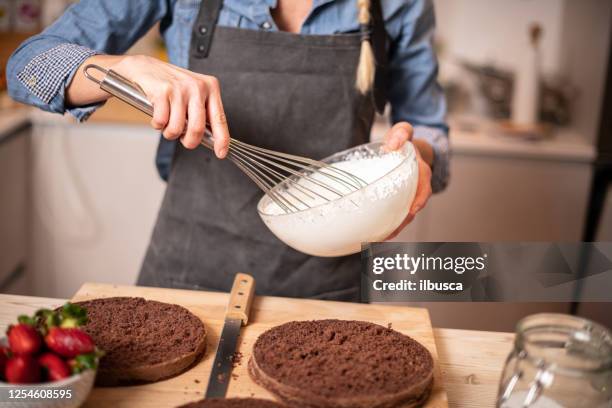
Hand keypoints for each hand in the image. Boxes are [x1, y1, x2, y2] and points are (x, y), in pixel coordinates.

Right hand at [69, 55, 229, 157]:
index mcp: (210, 87)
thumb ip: (203, 112)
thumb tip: (212, 138)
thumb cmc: (171, 84)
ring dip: (170, 133)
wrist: (144, 67)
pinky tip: (157, 115)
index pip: (219, 118)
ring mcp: (180, 88)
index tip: (221, 153)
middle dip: (189, 141)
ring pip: (178, 128)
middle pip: (198, 128)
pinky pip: (162, 122)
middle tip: (184, 140)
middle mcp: (198, 86)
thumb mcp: (193, 93)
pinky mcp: (163, 91)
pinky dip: (157, 124)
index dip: (222, 139)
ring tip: (168, 124)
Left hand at [382, 122, 432, 239]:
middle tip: (389, 232)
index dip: (418, 201)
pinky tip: (377, 234)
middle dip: (403, 222)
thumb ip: (400, 133)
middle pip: (413, 208)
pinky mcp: (400, 200)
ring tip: (381, 238)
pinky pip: (397, 214)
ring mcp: (410, 195)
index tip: (411, 211)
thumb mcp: (403, 131)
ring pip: (405, 215)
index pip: (424, 189)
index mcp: (422, 172)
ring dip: (395, 227)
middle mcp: (418, 187)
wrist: (404, 147)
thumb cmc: (402, 141)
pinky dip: (389, 224)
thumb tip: (391, 145)